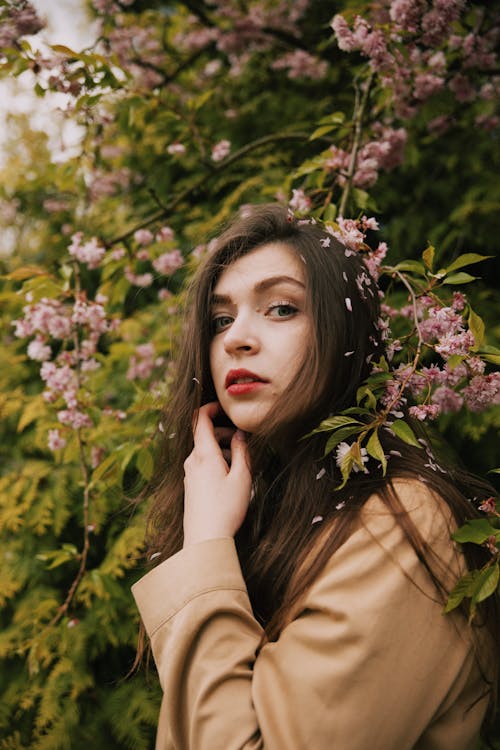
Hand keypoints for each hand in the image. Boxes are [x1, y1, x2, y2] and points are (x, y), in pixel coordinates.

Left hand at [182, 402, 251, 546]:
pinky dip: (216, 461)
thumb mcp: (242, 477)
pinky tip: (229, 477)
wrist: (205, 539)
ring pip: (204, 450)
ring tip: (240, 462)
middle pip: (204, 435)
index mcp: (204, 454)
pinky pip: (202, 464)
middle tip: (243, 440)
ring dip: (221, 449)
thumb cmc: (226, 508)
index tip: (224, 407)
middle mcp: (192, 460)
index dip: (211, 408)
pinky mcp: (190, 485)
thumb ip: (241, 451)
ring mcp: (189, 473)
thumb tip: (240, 434)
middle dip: (223, 432)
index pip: (200, 419)